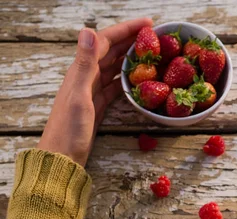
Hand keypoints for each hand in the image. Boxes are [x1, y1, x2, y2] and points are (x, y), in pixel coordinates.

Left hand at [37, 18, 152, 165]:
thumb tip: (87, 30)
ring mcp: (91, 91)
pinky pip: (115, 85)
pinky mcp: (97, 104)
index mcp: (80, 71)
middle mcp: (85, 77)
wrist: (63, 157)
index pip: (104, 41)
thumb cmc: (69, 130)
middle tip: (155, 35)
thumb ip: (84, 64)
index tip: (148, 24)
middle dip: (131, 40)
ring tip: (150, 53)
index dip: (125, 29)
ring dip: (130, 57)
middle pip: (111, 51)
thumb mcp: (79, 96)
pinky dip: (127, 79)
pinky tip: (139, 78)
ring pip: (114, 67)